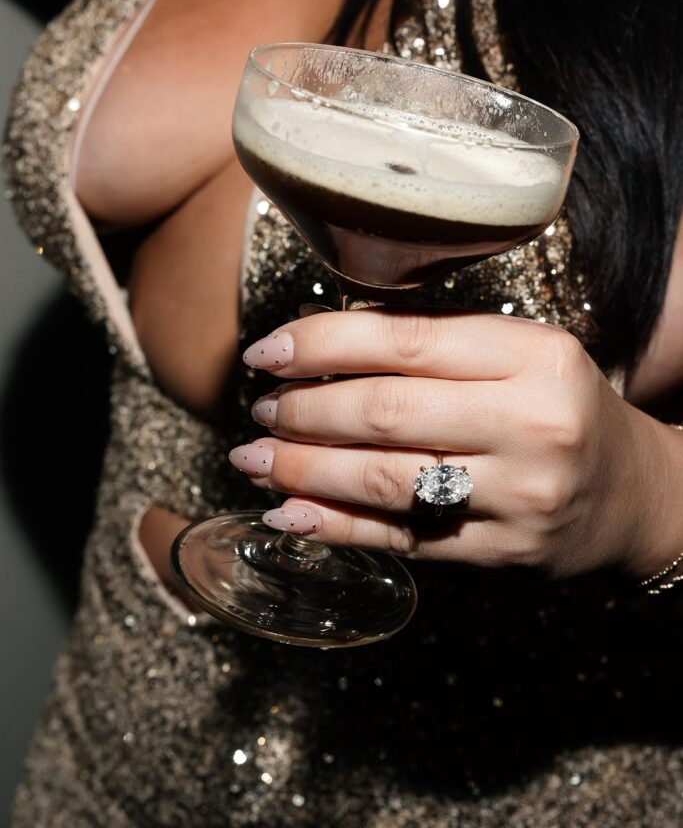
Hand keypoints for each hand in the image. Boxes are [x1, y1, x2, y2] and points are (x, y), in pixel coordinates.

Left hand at [228, 309, 680, 577]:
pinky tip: (288, 514)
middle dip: (304, 411)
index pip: (406, 341)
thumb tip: (328, 336)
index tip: (266, 352)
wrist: (630, 493)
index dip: (321, 344)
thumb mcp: (521, 352)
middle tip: (259, 409)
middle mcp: (530, 424)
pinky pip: (402, 539)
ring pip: (386, 480)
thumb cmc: (559, 405)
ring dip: (303, 470)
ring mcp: (518, 496)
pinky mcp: (502, 553)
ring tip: (254, 459)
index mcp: (534, 356)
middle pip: (386, 412)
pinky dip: (336, 527)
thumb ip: (437, 340)